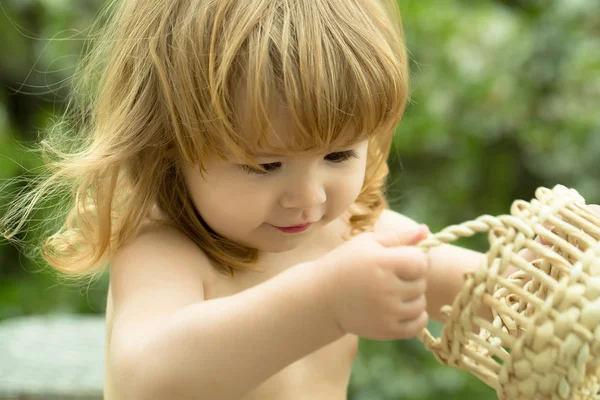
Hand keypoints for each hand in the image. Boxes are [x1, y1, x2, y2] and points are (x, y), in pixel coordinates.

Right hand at [316, 224, 429, 340]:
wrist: (321, 297)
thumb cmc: (345, 264)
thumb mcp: (367, 243)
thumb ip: (399, 237)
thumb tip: (426, 230)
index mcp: (381, 262)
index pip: (420, 262)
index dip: (416, 259)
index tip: (403, 260)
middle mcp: (385, 288)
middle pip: (421, 283)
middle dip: (412, 278)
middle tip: (394, 277)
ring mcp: (386, 312)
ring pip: (421, 304)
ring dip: (413, 298)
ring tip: (395, 292)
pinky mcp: (386, 330)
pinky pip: (418, 325)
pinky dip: (416, 317)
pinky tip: (403, 308)